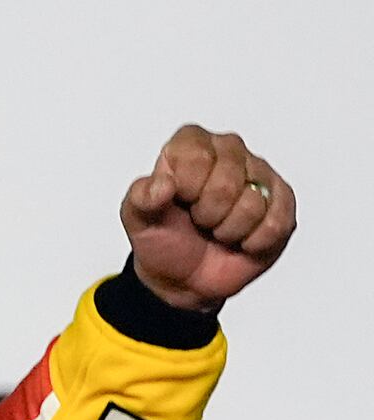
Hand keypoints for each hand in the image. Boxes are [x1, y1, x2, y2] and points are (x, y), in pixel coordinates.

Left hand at [121, 125, 296, 311]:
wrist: (184, 276)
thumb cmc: (161, 237)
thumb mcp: (137, 219)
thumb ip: (142, 197)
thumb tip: (163, 184)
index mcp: (190, 144)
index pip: (197, 157)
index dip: (186, 189)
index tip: (178, 201)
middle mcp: (229, 151)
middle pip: (227, 182)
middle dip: (206, 214)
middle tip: (198, 220)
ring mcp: (259, 174)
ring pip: (253, 204)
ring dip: (228, 230)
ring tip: (216, 229)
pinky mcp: (282, 201)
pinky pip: (276, 224)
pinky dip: (253, 242)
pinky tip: (240, 240)